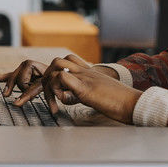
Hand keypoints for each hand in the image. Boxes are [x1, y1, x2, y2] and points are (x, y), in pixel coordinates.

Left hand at [2, 56, 136, 123]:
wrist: (135, 103)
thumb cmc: (119, 103)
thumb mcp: (95, 96)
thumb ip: (78, 93)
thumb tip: (65, 97)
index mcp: (87, 71)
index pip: (63, 62)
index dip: (47, 73)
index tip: (36, 87)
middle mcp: (84, 70)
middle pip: (55, 63)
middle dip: (40, 79)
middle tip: (32, 98)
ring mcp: (85, 77)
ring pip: (56, 66)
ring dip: (46, 84)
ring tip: (44, 102)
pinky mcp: (87, 87)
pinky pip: (63, 79)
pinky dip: (57, 90)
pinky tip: (62, 102)